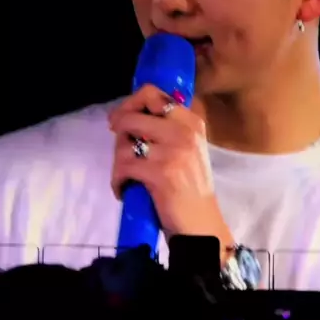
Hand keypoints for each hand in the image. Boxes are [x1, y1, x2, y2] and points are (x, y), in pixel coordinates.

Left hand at [109, 84, 233, 259]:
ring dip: (117, 162)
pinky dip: (117, 180)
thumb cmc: (192, 187)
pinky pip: (123, 168)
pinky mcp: (160, 173)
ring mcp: (172, 152)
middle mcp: (184, 132)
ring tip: (125, 175)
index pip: (152, 94)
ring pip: (124, 144)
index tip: (119, 119)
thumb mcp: (188, 148)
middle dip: (118, 134)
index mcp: (191, 121)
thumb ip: (167, 128)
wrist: (202, 225)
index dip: (129, 104)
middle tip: (120, 150)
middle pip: (132, 117)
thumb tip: (129, 113)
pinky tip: (123, 189)